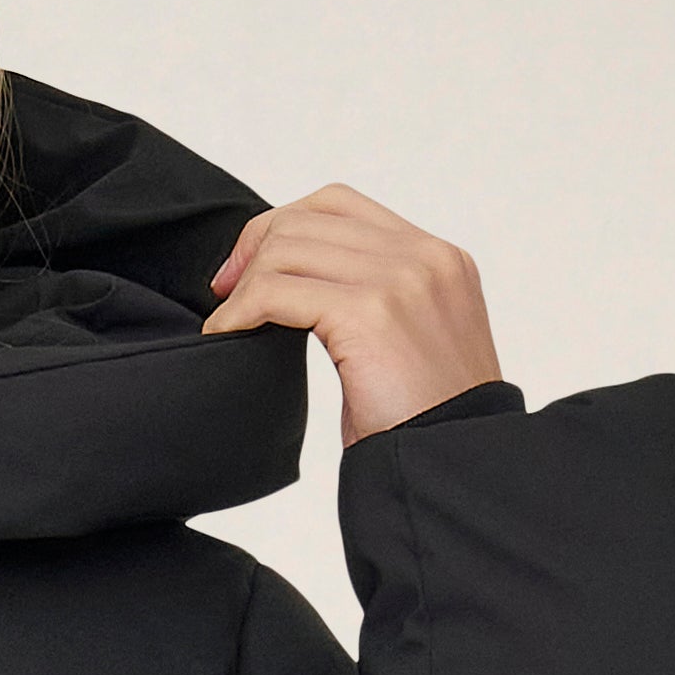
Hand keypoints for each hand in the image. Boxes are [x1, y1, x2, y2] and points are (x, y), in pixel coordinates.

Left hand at [202, 184, 499, 440]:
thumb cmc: (425, 428)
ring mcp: (400, 280)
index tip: (250, 268)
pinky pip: (277, 291)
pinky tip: (227, 333)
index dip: (283, 225)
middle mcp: (424, 258)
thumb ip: (377, 303)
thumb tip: (304, 289)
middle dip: (253, 251)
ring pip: (288, 248)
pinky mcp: (369, 313)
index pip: (340, 206)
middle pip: (308, 218)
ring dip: (244, 284)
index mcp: (438, 260)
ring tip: (228, 321)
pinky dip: (240, 310)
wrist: (450, 468)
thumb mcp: (411, 346)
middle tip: (224, 293)